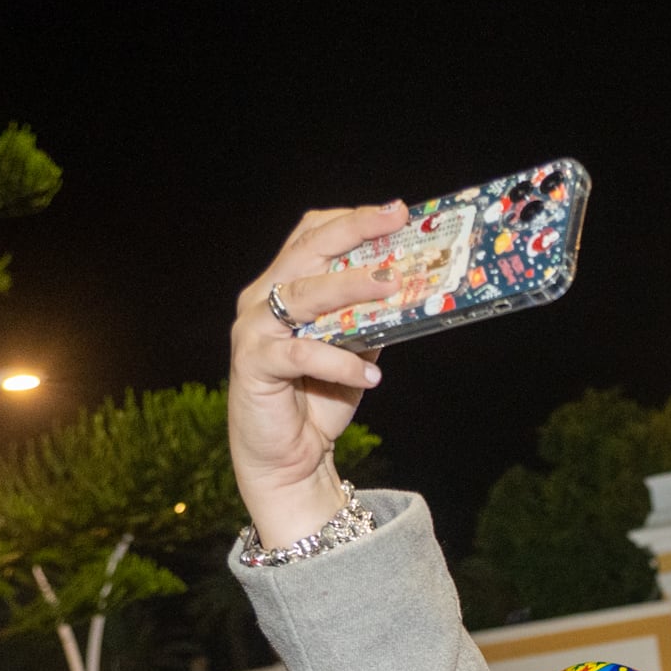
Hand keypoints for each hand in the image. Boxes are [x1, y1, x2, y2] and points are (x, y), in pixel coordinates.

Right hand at [228, 202, 407, 544]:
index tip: (395, 212)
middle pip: (308, 251)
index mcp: (284, 285)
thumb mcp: (354, 349)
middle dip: (354, 232)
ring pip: (304, 294)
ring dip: (351, 287)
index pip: (312, 235)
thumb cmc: (318, 398)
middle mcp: (262, 299)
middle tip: (395, 223)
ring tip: (393, 287)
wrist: (288, 458)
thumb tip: (415, 288)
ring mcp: (255, 330)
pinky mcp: (254, 364)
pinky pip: (302, 353)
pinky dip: (341, 361)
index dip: (351, 219)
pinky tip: (373, 372)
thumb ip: (372, 318)